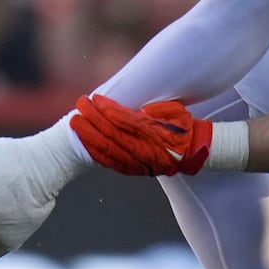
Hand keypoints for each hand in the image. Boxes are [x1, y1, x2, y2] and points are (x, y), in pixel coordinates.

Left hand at [70, 94, 214, 175]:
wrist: (192, 152)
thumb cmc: (182, 128)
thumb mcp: (177, 113)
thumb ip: (159, 110)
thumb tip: (140, 110)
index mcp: (157, 135)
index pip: (128, 121)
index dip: (109, 110)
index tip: (96, 99)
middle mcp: (146, 151)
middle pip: (113, 135)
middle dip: (93, 120)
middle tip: (80, 106)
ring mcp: (138, 163)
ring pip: (108, 150)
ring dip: (89, 135)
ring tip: (76, 122)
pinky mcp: (133, 169)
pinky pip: (110, 162)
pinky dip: (96, 152)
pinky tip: (85, 143)